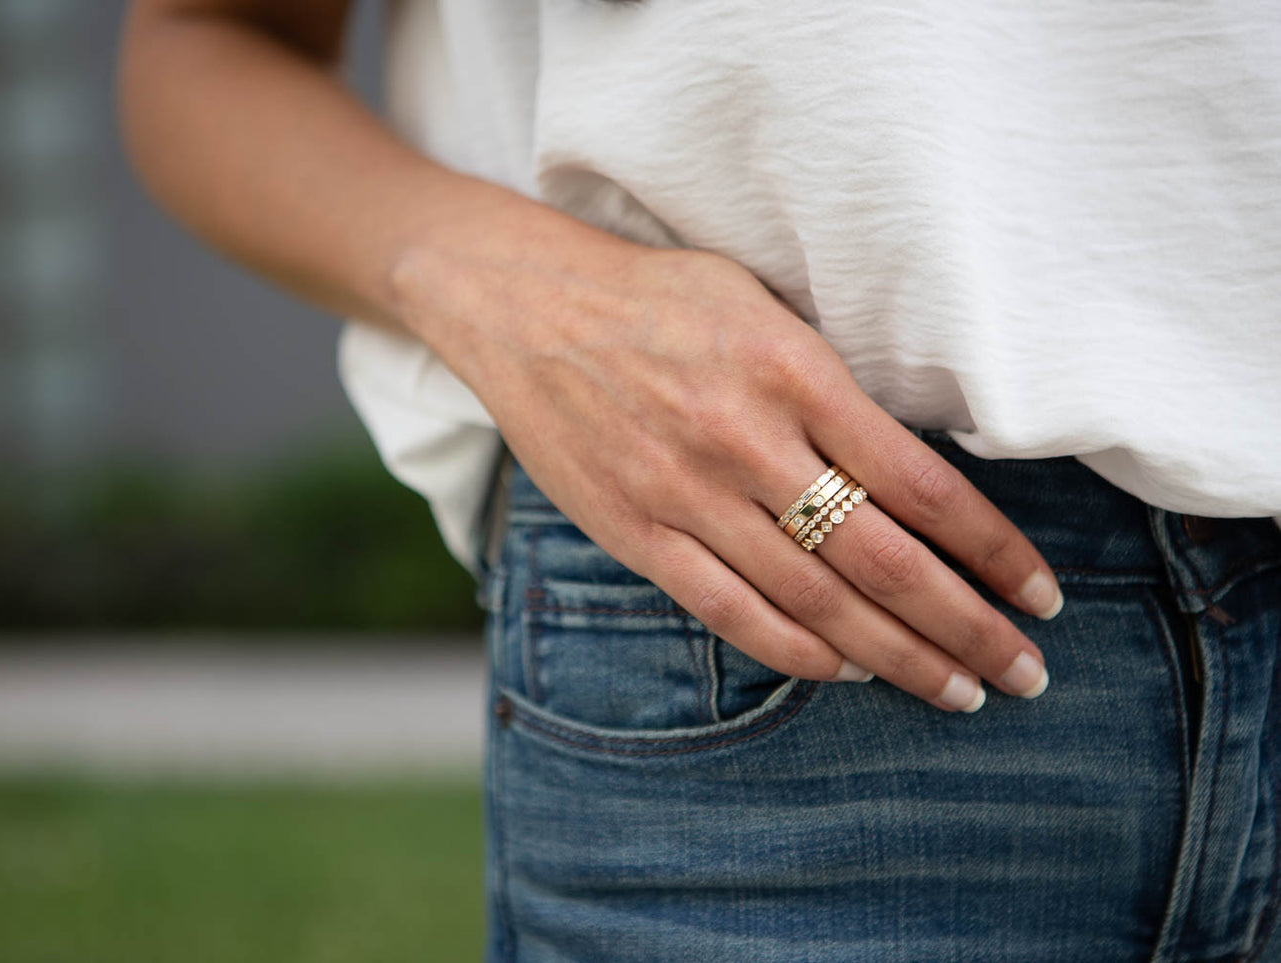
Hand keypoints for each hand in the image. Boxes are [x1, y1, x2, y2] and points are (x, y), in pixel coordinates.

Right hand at [400, 232, 1059, 712]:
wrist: (527, 306)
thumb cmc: (659, 298)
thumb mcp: (763, 306)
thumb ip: (833, 388)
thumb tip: (915, 477)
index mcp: (791, 369)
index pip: (920, 484)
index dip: (992, 551)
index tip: (1038, 594)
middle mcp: (744, 439)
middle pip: (880, 561)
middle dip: (965, 626)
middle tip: (1023, 672)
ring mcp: (685, 493)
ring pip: (812, 601)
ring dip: (896, 656)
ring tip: (955, 690)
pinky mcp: (636, 531)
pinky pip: (729, 612)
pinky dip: (798, 653)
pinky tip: (850, 672)